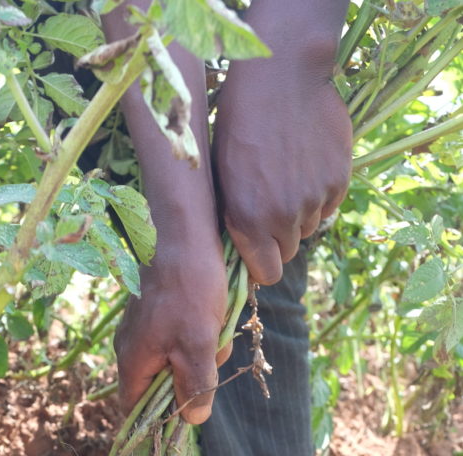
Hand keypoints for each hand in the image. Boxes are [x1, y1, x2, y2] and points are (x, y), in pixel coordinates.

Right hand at [114, 236, 229, 424]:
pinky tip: (214, 316)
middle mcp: (132, 349)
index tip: (186, 419)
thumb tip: (194, 420)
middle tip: (212, 359)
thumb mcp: (198, 345)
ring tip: (216, 330)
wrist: (183, 234)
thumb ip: (195, 386)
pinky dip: (201, 334)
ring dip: (202, 354)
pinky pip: (181, 338)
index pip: (135, 410)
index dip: (158, 423)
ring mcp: (145, 330)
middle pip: (162, 387)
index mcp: (133, 362)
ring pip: (178, 361)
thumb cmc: (188, 290)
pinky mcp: (159, 313)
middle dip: (193, 380)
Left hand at [214, 35, 351, 284]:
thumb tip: (243, 250)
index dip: (262, 264)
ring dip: (299, 214)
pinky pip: (329, 205)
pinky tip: (306, 164)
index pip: (267, 273)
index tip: (259, 251)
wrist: (281, 76)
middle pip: (287, 253)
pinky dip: (320, 193)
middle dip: (279, 237)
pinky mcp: (339, 181)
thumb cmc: (237, 123)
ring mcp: (314, 199)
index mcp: (248, 220)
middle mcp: (283, 217)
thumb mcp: (221, 176)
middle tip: (270, 205)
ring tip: (287, 176)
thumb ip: (234, 218)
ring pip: (308, 228)